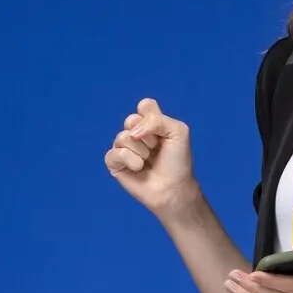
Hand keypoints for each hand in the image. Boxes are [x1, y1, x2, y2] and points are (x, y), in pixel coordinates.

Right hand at [105, 98, 199, 216]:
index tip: (163, 133)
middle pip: (131, 119)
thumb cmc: (177, 161)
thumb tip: (132, 132)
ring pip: (122, 137)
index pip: (144, 105)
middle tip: (156, 149)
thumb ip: (156, 120)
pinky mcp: (115, 162)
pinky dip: (129, 160)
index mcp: (151, 123)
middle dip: (148, 136)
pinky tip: (138, 168)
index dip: (153, 117)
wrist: (173, 187)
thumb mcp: (178, 131)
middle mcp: (136, 132)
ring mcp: (124, 147)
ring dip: (141, 151)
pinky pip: (113, 153)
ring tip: (148, 161)